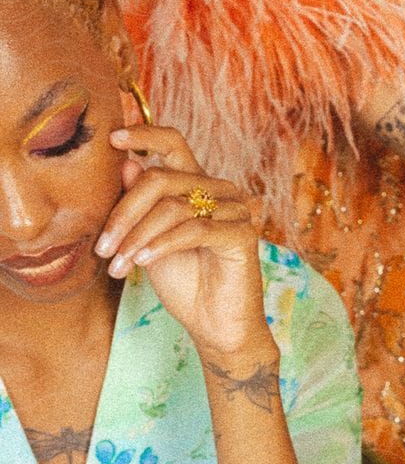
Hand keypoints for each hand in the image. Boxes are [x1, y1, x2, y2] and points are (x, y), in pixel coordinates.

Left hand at [95, 125, 269, 358]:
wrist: (216, 328)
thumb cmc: (185, 285)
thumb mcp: (150, 239)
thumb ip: (140, 204)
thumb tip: (126, 163)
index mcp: (198, 183)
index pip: (172, 142)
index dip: (143, 135)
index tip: (112, 139)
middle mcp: (220, 191)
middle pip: (161, 179)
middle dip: (124, 212)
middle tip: (103, 246)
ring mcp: (235, 210)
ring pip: (173, 207)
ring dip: (138, 236)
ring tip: (119, 263)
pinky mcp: (243, 235)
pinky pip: (194, 230)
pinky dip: (163, 245)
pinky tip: (144, 262)